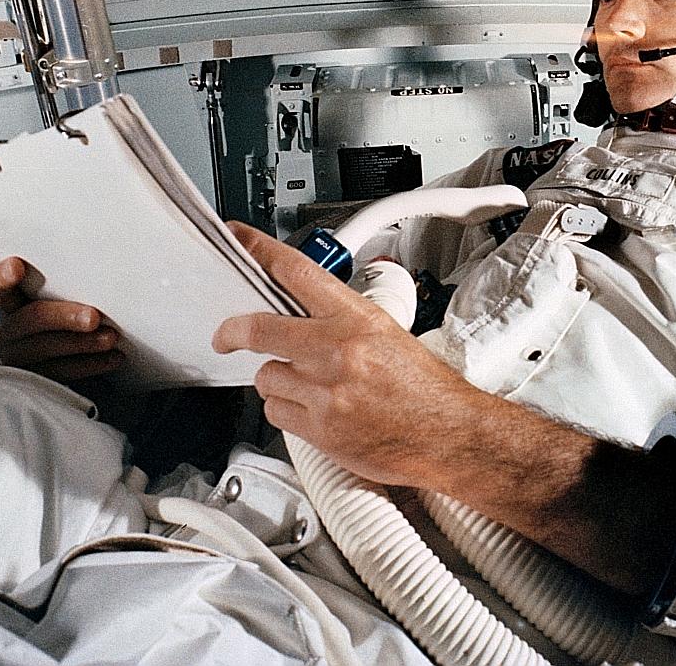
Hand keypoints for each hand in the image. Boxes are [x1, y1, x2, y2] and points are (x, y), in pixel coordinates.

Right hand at [0, 256, 123, 381]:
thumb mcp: (61, 298)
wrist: (67, 358)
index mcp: (12, 304)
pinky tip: (111, 357)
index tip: (16, 266)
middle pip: (29, 320)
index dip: (2, 278)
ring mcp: (21, 358)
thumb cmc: (67, 317)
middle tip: (93, 317)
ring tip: (109, 338)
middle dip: (63, 317)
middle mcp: (12, 331)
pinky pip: (63, 373)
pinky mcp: (39, 380)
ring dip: (82, 344)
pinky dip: (90, 364)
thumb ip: (66, 287)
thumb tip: (100, 271)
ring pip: (47, 350)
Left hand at [213, 223, 486, 488]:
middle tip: (226, 334)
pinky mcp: (321, 429)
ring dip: (277, 380)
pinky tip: (312, 410)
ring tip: (307, 386)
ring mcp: (326, 391)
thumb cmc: (422, 386)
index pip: (296, 272)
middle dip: (234, 331)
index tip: (238, 241)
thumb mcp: (386, 332)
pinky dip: (286, 411)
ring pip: (266, 377)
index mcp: (356, 318)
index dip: (259, 252)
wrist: (448, 433)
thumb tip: (299, 309)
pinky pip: (276, 413)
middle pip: (260, 328)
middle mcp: (337, 351)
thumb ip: (340, 320)